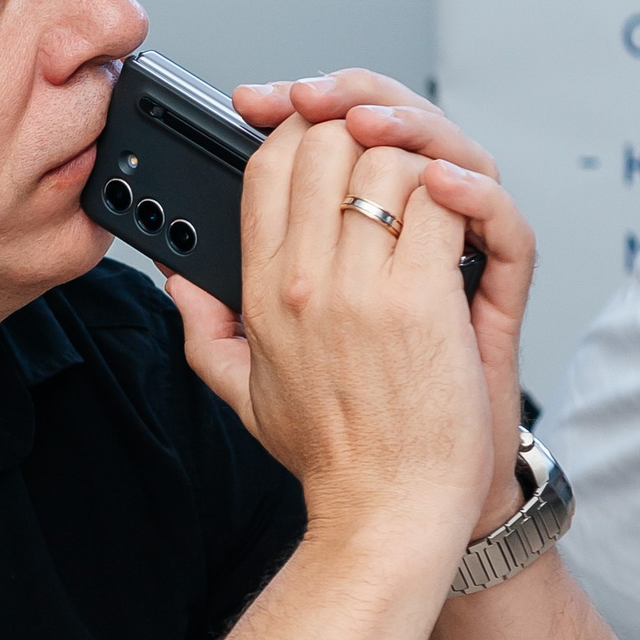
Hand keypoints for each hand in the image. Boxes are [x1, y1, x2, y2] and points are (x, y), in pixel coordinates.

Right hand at [227, 68, 535, 540]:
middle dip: (364, 134)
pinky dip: (457, 194)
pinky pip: (440, 204)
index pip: (267, 167)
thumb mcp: (241, 391)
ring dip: (418, 164)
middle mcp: (305, 282)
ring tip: (432, 196)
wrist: (386, 509)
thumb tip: (177, 276)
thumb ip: (202, 325)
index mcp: (262, 294)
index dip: (302, 131)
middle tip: (391, 159)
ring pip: (387, 162)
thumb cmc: (333, 457)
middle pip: (326, 144)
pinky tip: (462, 215)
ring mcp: (363, 289)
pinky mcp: (421, 301)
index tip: (331, 138)